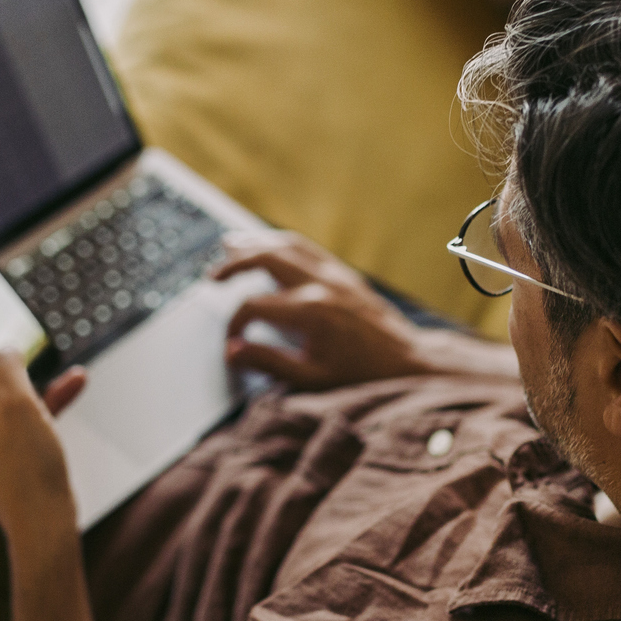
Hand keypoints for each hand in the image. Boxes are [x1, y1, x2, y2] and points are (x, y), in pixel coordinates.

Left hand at [0, 326, 87, 541]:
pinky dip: (43, 393)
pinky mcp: (4, 441)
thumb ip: (5, 362)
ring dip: (24, 366)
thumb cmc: (24, 468)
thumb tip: (3, 350)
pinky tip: (75, 380)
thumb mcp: (16, 401)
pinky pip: (20, 407)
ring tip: (44, 347)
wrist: (45, 523)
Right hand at [214, 231, 451, 389]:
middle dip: (234, 264)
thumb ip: (268, 362)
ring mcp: (336, 275)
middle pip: (266, 258)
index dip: (235, 324)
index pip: (254, 306)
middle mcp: (322, 285)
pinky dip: (282, 244)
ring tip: (230, 245)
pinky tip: (269, 247)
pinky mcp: (346, 274)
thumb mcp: (311, 378)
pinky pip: (308, 248)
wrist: (408, 363)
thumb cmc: (361, 376)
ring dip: (256, 242)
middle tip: (212, 276)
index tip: (231, 343)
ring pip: (287, 245)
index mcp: (310, 312)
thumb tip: (232, 351)